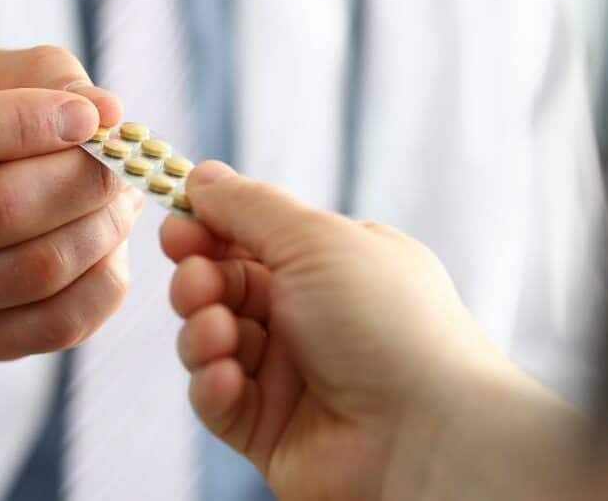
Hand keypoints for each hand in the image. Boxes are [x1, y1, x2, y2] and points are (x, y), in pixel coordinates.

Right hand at [0, 46, 141, 377]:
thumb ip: (47, 76)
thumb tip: (106, 110)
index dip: (26, 121)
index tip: (90, 117)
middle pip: (2, 208)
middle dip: (85, 178)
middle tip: (121, 161)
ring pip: (41, 267)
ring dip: (105, 225)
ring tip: (119, 196)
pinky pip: (64, 320)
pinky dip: (107, 274)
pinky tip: (107, 243)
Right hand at [161, 162, 581, 499]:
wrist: (428, 431)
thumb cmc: (386, 322)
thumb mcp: (317, 239)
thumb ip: (251, 207)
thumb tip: (203, 175)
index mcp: (333, 265)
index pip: (254, 238)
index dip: (211, 228)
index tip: (179, 220)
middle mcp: (312, 317)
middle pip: (226, 287)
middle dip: (200, 278)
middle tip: (196, 276)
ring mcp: (291, 375)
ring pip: (213, 342)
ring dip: (203, 331)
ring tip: (219, 331)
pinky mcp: (272, 430)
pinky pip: (220, 401)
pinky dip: (214, 386)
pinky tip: (226, 377)